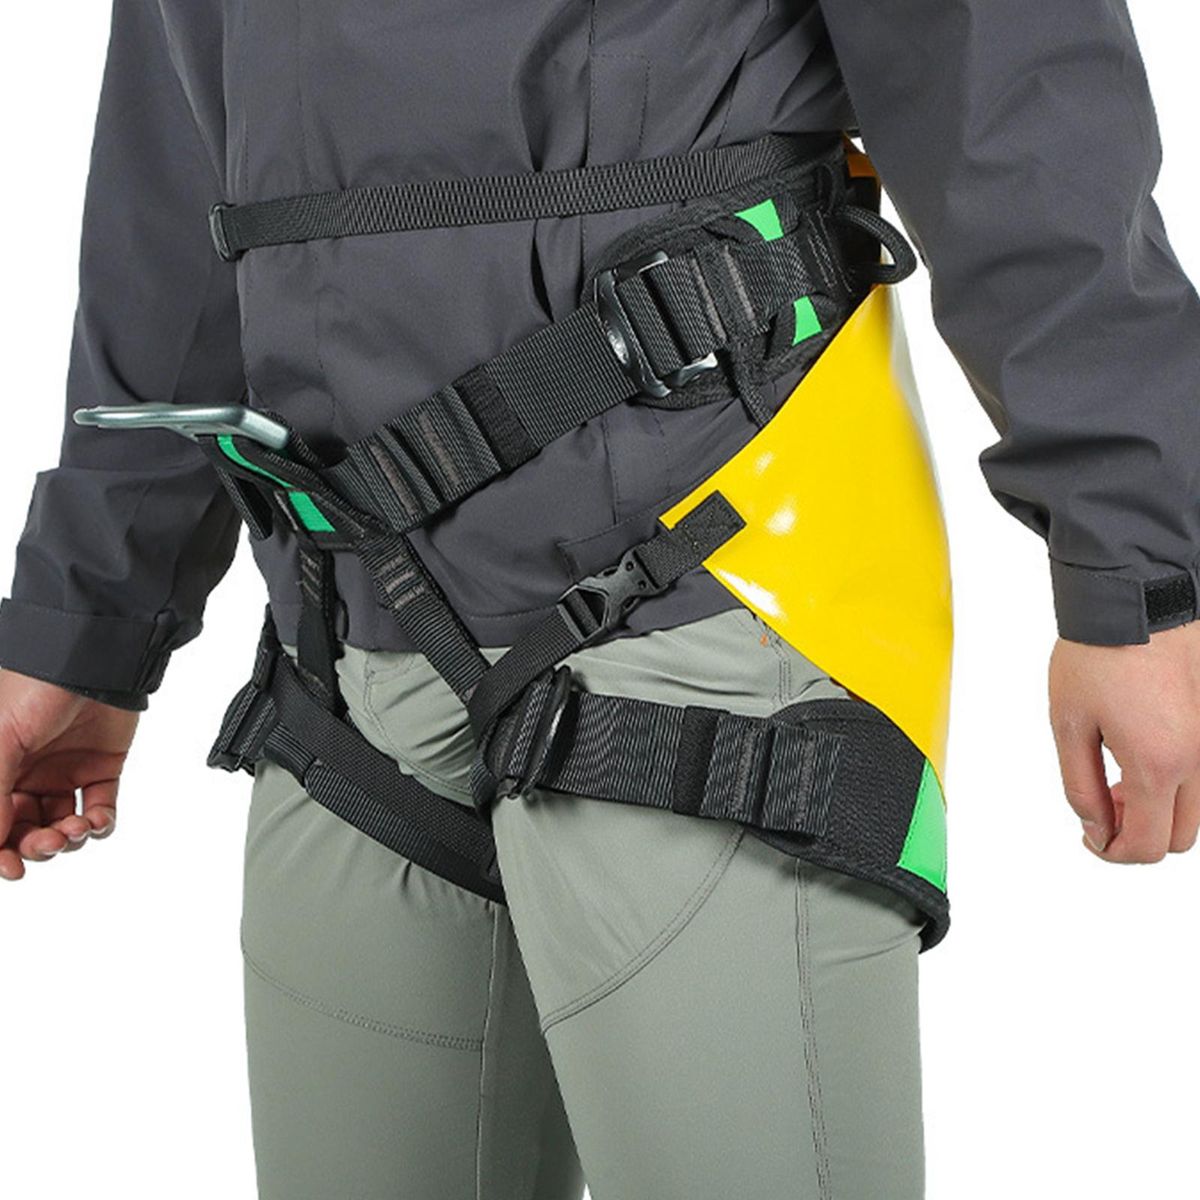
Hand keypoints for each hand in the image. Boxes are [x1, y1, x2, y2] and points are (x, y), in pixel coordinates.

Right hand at [0, 669, 138, 880]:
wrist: (93, 661)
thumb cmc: (36, 689)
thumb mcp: (0, 742)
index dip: (0, 850)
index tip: (12, 869)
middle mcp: (26, 773)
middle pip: (25, 828)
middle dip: (35, 845)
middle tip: (48, 843)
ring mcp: (64, 770)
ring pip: (62, 824)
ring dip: (68, 837)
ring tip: (75, 829)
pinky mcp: (102, 766)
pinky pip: (100, 807)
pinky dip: (101, 823)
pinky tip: (98, 821)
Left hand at [1049, 622, 1199, 861]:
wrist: (1135, 601)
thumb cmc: (1098, 655)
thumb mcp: (1069, 725)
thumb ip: (1080, 786)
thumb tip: (1095, 828)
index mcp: (1159, 764)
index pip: (1147, 845)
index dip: (1114, 853)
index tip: (1091, 838)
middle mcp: (1197, 760)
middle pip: (1178, 838)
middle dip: (1137, 834)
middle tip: (1101, 806)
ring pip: (1194, 812)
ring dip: (1156, 812)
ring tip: (1115, 780)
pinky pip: (1199, 778)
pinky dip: (1171, 786)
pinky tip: (1136, 758)